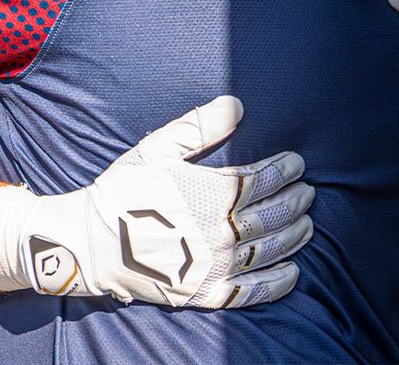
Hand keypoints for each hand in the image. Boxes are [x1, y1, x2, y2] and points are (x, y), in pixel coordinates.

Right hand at [0, 96, 313, 307]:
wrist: (89, 243)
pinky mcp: (203, 294)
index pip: (261, 181)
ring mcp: (212, 267)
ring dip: (292, 236)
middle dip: (294, 201)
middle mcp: (218, 233)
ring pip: (266, 251)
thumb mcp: (157, 148)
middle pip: (270, 216)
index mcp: (209, 194)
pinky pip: (250, 292)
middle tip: (309, 191)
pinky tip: (292, 273)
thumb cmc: (123, 190)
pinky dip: (276, 283)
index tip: (297, 163)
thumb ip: (199, 126)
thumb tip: (237, 105)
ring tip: (307, 223)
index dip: (284, 171)